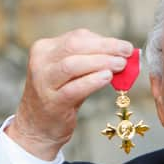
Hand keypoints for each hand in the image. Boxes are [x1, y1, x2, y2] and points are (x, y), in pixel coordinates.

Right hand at [7, 28, 132, 159]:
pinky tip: (108, 77)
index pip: (77, 37)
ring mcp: (43, 82)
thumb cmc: (59, 96)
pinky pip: (74, 88)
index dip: (104, 40)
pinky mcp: (52, 102)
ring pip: (73, 65)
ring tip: (121, 65)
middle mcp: (40, 62)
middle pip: (75, 46)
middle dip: (105, 47)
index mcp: (45, 49)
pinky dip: (93, 81)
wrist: (37, 126)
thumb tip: (122, 53)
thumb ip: (90, 61)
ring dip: (101, 62)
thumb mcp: (70, 73)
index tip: (124, 46)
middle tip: (127, 52)